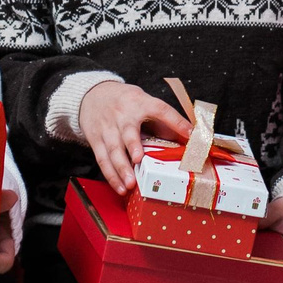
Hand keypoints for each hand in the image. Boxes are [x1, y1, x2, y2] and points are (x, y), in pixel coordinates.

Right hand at [77, 80, 189, 195]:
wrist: (93, 94)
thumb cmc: (126, 102)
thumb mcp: (145, 102)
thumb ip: (164, 119)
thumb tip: (189, 138)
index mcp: (141, 103)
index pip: (160, 109)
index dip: (176, 120)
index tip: (189, 133)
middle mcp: (123, 115)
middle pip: (128, 132)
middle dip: (133, 146)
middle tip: (139, 160)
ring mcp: (108, 128)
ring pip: (113, 150)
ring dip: (121, 168)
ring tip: (130, 184)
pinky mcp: (96, 140)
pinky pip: (103, 159)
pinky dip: (111, 175)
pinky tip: (120, 187)